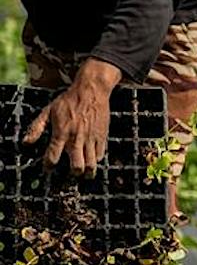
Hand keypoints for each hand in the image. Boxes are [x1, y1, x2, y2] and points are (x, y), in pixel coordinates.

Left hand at [25, 58, 121, 174]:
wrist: (91, 91)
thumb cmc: (68, 100)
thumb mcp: (48, 111)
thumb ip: (36, 127)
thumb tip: (26, 142)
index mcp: (61, 133)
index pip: (52, 156)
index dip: (48, 166)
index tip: (48, 168)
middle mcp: (76, 138)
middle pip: (76, 166)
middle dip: (74, 173)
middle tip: (72, 174)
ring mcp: (91, 138)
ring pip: (91, 163)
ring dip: (88, 171)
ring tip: (85, 173)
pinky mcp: (102, 136)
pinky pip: (101, 154)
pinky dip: (97, 159)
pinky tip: (93, 158)